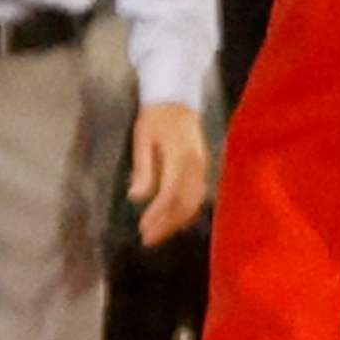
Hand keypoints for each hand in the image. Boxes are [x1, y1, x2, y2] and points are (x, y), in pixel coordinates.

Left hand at [125, 101, 209, 246]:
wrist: (178, 100)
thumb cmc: (155, 118)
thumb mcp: (142, 140)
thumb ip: (143, 169)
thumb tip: (136, 197)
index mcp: (179, 157)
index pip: (170, 194)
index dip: (157, 214)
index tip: (142, 228)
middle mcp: (195, 166)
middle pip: (184, 204)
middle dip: (166, 225)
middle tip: (148, 239)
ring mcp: (202, 168)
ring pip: (193, 204)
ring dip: (176, 223)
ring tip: (158, 234)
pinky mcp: (203, 170)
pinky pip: (197, 197)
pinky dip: (185, 213)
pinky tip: (172, 220)